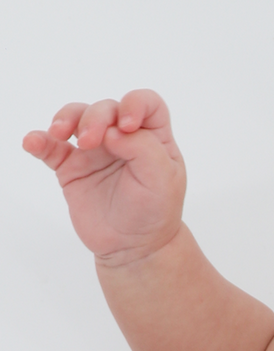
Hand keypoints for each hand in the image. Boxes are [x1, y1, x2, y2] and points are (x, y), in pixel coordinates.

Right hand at [22, 90, 185, 266]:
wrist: (134, 247)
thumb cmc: (155, 212)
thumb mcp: (163, 181)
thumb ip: (144, 148)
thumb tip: (113, 130)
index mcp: (154, 138)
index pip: (145, 103)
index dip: (134, 103)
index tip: (127, 126)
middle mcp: (124, 138)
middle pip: (106, 108)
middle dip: (95, 118)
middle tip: (90, 143)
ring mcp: (96, 151)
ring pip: (76, 117)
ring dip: (65, 119)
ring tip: (59, 134)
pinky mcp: (71, 167)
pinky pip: (50, 146)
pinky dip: (39, 141)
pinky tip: (33, 143)